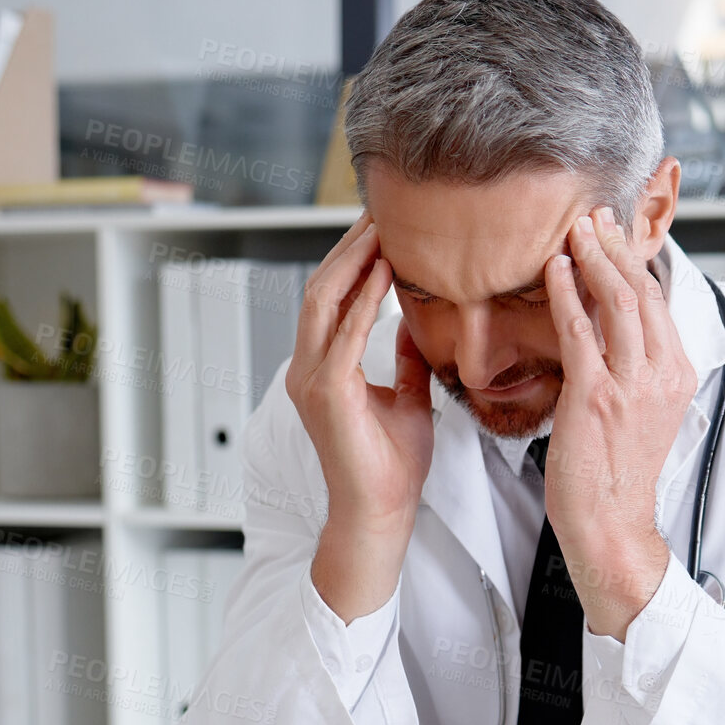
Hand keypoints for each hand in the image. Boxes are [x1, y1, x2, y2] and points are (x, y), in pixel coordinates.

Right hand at [286, 213, 433, 620]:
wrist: (380, 514)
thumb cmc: (391, 468)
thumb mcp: (406, 401)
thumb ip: (405, 363)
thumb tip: (416, 328)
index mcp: (322, 369)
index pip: (332, 298)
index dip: (354, 259)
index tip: (383, 227)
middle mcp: (308, 369)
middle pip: (321, 287)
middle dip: (350, 246)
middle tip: (380, 210)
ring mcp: (312, 380)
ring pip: (324, 300)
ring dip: (354, 260)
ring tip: (382, 226)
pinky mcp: (327, 395)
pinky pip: (344, 334)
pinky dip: (364, 299)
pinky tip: (386, 270)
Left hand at [542, 208, 698, 639]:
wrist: (611, 523)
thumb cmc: (618, 474)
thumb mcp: (643, 412)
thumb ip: (636, 368)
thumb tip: (614, 330)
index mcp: (677, 375)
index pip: (658, 301)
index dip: (635, 260)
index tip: (614, 234)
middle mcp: (661, 374)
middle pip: (642, 291)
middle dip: (615, 246)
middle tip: (593, 217)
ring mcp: (630, 385)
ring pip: (617, 301)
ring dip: (593, 258)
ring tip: (575, 230)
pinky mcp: (595, 397)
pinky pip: (580, 332)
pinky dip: (567, 294)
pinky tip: (555, 270)